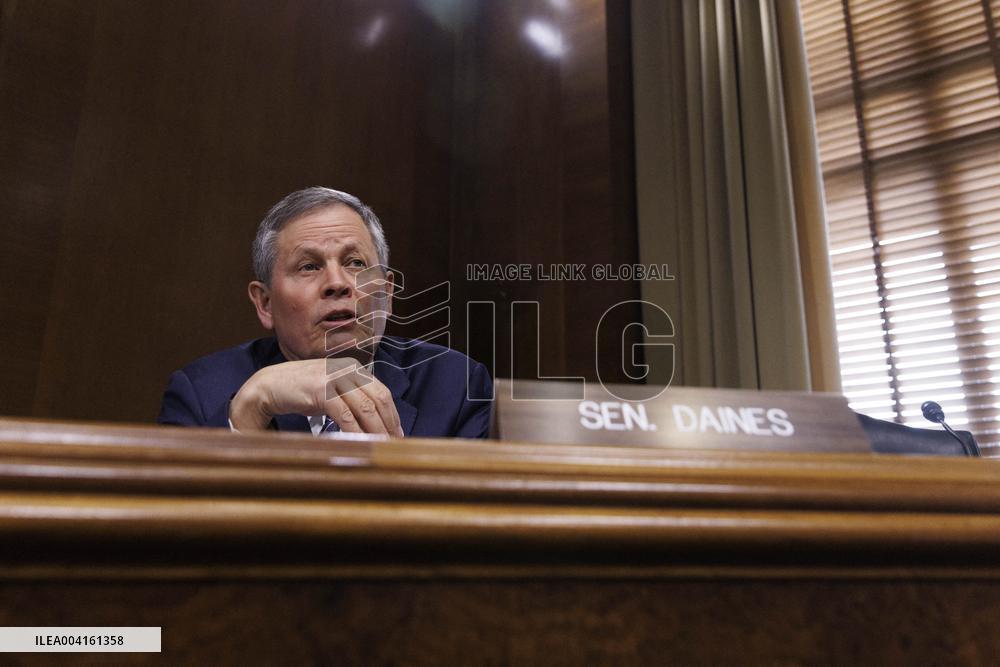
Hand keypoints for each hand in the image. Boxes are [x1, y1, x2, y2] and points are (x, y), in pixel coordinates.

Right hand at [229, 358, 403, 436]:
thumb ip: (352, 398)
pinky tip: (360, 442)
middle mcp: (346, 369)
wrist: (269, 385)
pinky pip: (345, 414)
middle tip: (394, 443)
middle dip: (388, 423)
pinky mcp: (321, 390)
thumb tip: (375, 422)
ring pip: (364, 407)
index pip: (381, 392)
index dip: (392, 414)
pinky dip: (355, 430)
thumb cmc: (303, 392)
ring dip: (375, 429)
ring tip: (382, 446)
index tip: (398, 432)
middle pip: (377, 399)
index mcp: (353, 368)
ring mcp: (334, 378)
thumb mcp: (332, 390)